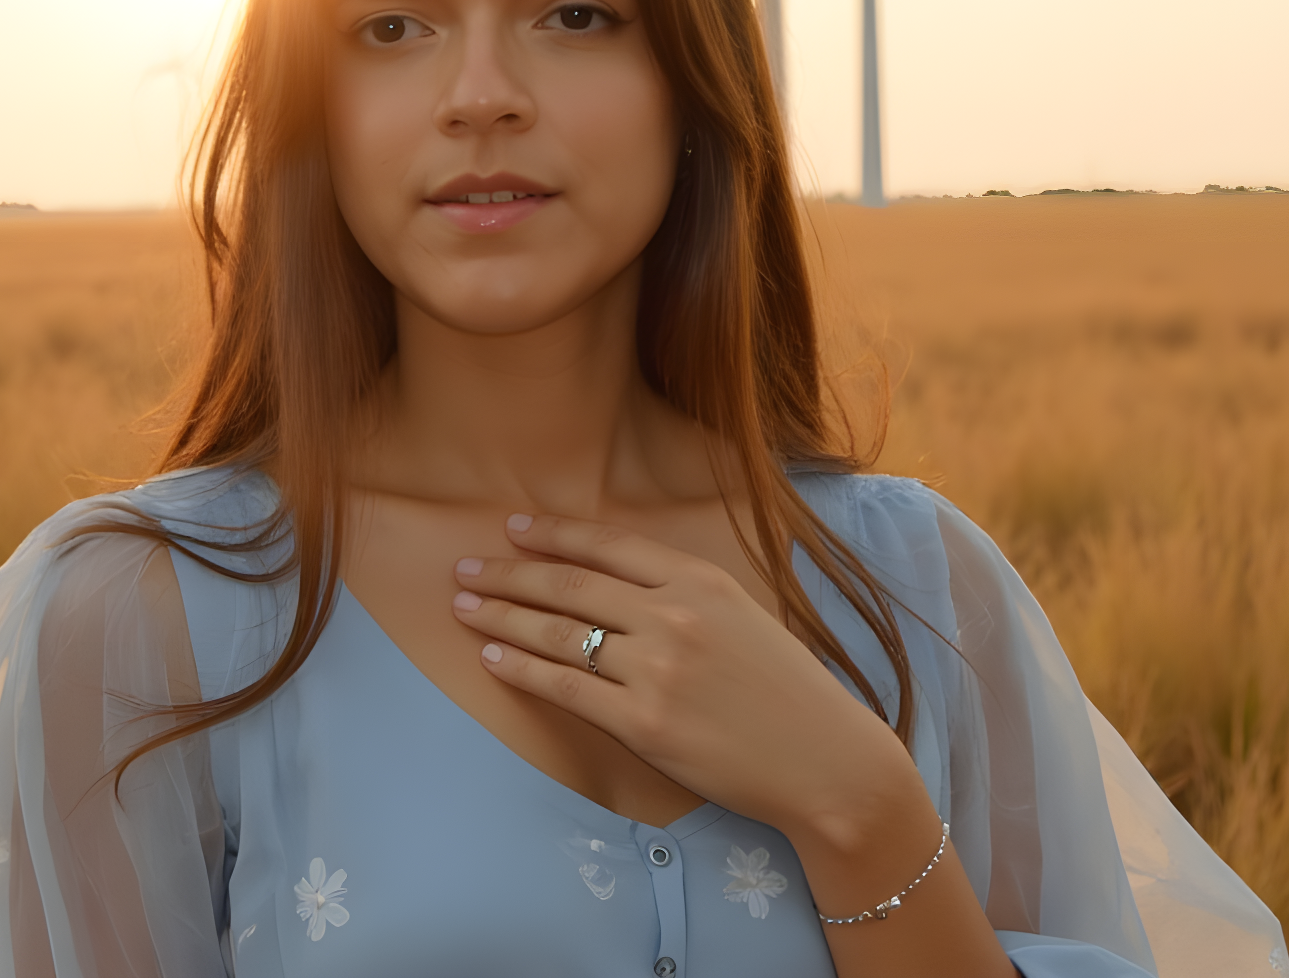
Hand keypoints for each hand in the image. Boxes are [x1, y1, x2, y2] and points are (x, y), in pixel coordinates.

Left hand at [449, 512, 920, 845]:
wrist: (825, 760)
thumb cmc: (787, 691)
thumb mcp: (743, 616)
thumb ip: (684, 593)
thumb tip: (618, 579)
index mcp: (701, 580)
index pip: (609, 545)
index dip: (555, 534)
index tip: (514, 527)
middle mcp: (675, 615)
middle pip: (571, 584)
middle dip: (509, 573)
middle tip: (465, 566)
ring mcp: (658, 670)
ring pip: (559, 633)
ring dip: (501, 616)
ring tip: (463, 605)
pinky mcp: (644, 724)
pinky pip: (565, 688)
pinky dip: (522, 668)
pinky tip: (493, 656)